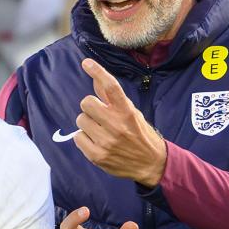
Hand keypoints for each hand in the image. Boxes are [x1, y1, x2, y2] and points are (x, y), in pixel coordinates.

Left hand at [74, 58, 166, 187]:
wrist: (151, 164)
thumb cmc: (140, 135)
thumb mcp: (132, 113)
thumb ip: (113, 99)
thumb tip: (96, 80)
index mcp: (127, 112)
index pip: (110, 87)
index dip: (97, 72)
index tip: (86, 63)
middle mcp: (116, 125)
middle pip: (86, 103)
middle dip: (90, 106)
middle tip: (98, 114)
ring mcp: (106, 141)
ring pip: (80, 120)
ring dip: (88, 123)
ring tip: (100, 130)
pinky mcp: (97, 156)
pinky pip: (78, 138)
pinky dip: (84, 138)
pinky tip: (96, 141)